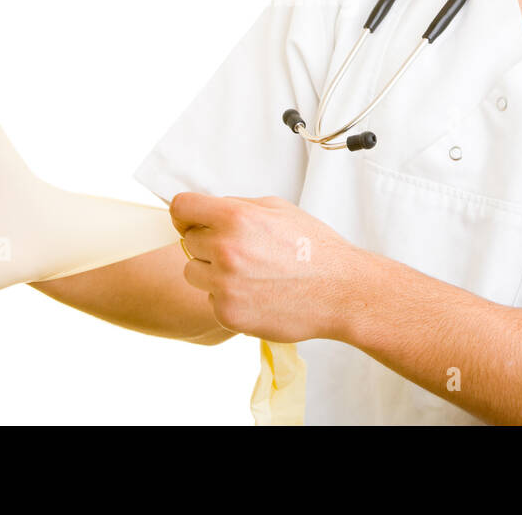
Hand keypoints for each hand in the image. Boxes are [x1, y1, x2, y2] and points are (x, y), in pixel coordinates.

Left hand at [169, 192, 365, 342]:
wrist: (340, 291)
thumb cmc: (314, 248)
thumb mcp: (277, 209)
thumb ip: (236, 207)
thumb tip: (207, 211)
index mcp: (235, 218)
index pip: (181, 207)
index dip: (185, 214)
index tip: (191, 221)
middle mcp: (225, 250)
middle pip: (188, 242)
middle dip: (208, 244)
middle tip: (242, 251)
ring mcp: (224, 285)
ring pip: (193, 272)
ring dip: (212, 273)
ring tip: (249, 273)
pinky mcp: (228, 313)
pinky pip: (210, 299)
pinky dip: (228, 298)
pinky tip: (257, 293)